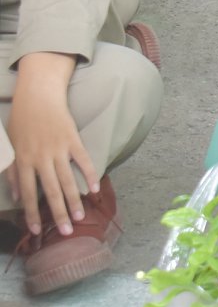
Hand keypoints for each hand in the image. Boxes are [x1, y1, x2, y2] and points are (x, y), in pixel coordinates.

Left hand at [7, 53, 93, 237]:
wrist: (38, 96)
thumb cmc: (22, 121)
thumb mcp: (11, 148)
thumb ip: (14, 173)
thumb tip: (18, 196)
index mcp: (24, 161)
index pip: (28, 194)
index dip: (31, 213)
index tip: (35, 231)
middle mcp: (41, 158)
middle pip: (50, 191)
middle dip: (57, 213)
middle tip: (65, 232)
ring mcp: (59, 149)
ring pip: (67, 180)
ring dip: (74, 200)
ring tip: (80, 217)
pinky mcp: (73, 140)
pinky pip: (83, 160)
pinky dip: (89, 174)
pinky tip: (95, 188)